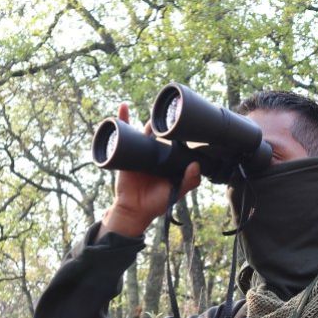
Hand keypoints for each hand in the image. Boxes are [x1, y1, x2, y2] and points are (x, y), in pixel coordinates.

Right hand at [100, 102, 201, 237]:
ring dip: (147, 120)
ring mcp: (140, 152)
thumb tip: (196, 164)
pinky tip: (123, 107)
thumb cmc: (156, 202)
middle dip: (164, 123)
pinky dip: (121, 119)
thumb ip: (189, 181)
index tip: (187, 121)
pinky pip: (122, 133)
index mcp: (169, 160)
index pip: (176, 142)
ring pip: (143, 131)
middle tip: (171, 112)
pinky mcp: (125, 152)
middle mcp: (156, 154)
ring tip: (153, 111)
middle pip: (160, 134)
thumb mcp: (176, 192)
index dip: (180, 132)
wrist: (133, 209)